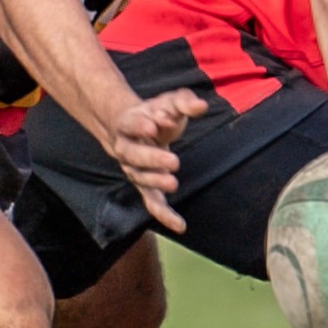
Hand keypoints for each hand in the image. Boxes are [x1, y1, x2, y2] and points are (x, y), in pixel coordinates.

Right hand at [105, 88, 207, 234]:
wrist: (136, 128)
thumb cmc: (155, 115)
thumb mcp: (169, 103)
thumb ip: (185, 102)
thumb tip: (201, 106)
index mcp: (129, 123)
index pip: (131, 124)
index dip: (139, 125)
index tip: (152, 126)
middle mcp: (126, 148)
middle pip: (132, 155)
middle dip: (151, 158)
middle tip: (173, 161)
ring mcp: (134, 170)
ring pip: (139, 178)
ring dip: (155, 182)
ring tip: (173, 183)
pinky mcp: (146, 186)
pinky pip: (152, 202)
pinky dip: (164, 215)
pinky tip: (179, 225)